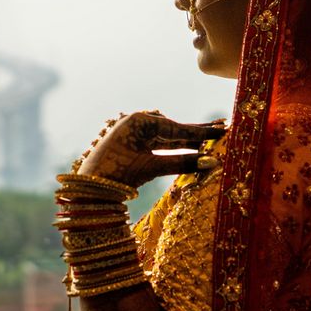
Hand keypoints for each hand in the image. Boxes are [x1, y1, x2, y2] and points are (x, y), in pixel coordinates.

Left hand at [77, 111, 225, 187]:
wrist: (88, 189)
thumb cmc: (117, 175)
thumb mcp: (152, 168)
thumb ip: (182, 163)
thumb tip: (212, 163)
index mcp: (138, 121)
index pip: (176, 127)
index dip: (200, 132)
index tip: (222, 130)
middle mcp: (135, 122)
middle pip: (172, 129)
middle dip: (196, 134)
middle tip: (222, 129)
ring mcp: (132, 133)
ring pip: (165, 137)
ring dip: (186, 141)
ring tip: (210, 140)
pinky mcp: (130, 145)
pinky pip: (157, 145)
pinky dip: (173, 148)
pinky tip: (189, 147)